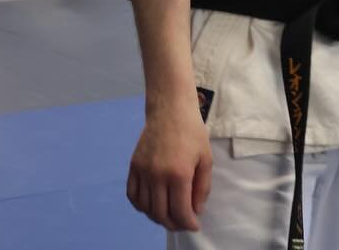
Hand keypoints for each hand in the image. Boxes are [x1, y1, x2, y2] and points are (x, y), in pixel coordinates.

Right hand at [126, 99, 212, 230]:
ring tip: (169, 216)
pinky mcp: (133, 167)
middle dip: (173, 223)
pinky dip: (141, 206)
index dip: (188, 222)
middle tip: (182, 224)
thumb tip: (196, 210)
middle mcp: (157, 176)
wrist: (170, 111)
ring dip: (157, 217)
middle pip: (161, 212)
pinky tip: (151, 206)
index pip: (180, 209)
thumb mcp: (206, 159)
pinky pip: (133, 195)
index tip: (194, 226)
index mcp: (179, 174)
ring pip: (145, 207)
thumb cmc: (193, 133)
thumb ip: (202, 187)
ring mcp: (142, 172)